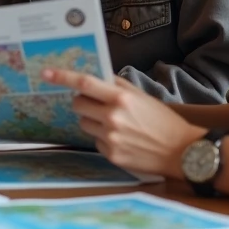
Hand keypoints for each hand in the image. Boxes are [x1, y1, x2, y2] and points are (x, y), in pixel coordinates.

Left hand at [42, 69, 204, 178]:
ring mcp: (110, 138)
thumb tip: (96, 76)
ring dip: (93, 120)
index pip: (84, 83)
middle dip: (82, 101)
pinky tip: (122, 139)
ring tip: (115, 124)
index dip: (63, 77)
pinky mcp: (111, 155)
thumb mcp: (141, 97)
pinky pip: (95, 141)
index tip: (46, 73)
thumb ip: (117, 86)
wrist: (182, 152)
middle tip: (96, 104)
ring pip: (84, 123)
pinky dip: (103, 138)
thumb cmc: (163, 121)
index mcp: (120, 98)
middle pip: (78, 104)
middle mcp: (112, 117)